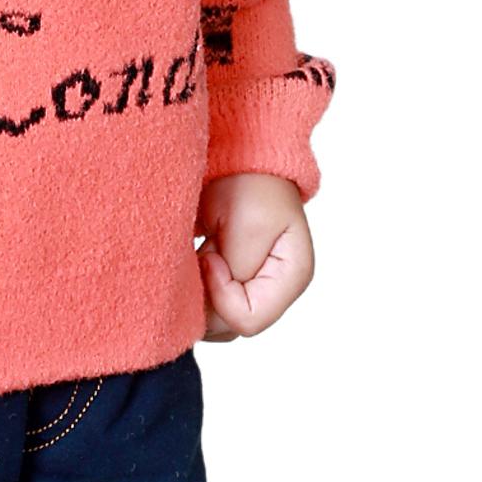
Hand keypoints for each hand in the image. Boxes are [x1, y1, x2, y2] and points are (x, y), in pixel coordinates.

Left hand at [195, 171, 313, 340]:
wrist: (240, 155)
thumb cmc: (251, 182)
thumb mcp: (248, 226)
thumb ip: (236, 271)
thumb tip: (212, 308)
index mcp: (291, 277)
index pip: (248, 319)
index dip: (221, 294)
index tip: (210, 256)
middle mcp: (275, 291)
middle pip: (231, 325)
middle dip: (205, 297)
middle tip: (199, 256)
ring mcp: (254, 287)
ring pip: (216, 319)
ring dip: (197, 293)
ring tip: (196, 255)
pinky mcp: (233, 280)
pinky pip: (208, 304)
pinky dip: (193, 287)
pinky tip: (190, 260)